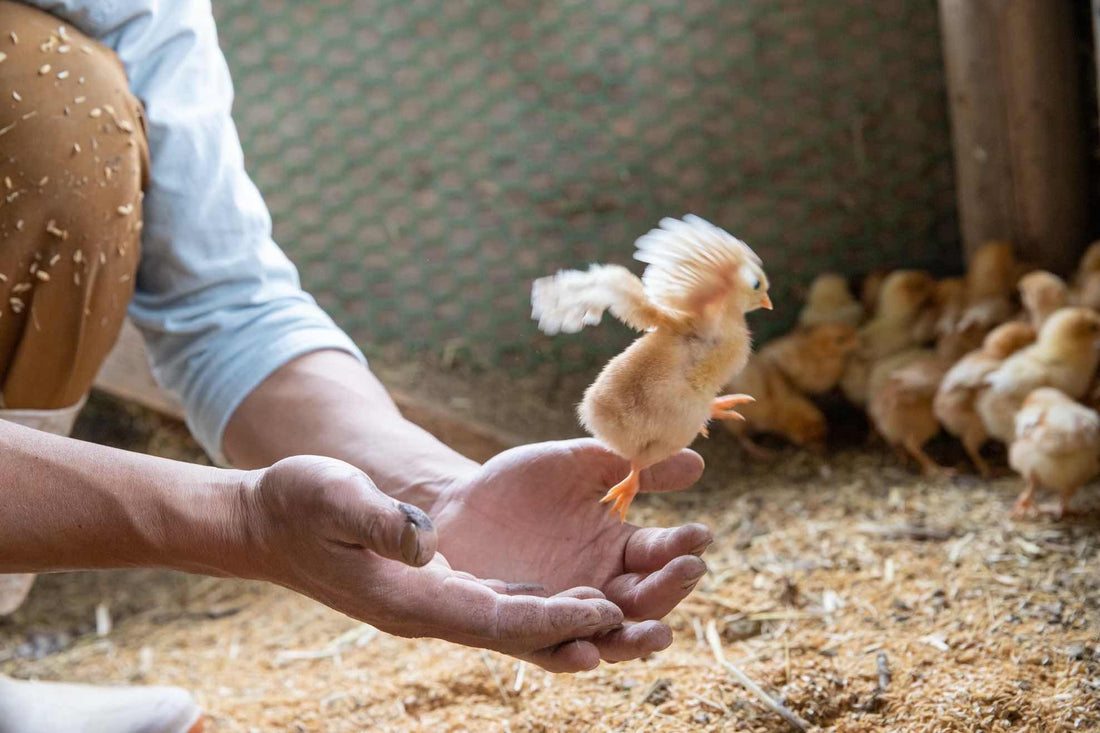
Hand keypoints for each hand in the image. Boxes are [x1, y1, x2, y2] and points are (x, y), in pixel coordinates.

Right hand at [238, 456, 623, 670]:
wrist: (273, 521)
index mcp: (411, 601)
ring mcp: (441, 603)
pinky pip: (511, 604)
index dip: (551, 621)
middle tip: (657, 630)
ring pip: (525, 624)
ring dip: (583, 625)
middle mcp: (435, 611)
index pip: (492, 621)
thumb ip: (374, 520)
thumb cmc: (298, 504)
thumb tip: (423, 541)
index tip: (604, 612)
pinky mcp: (446, 587)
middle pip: (524, 633)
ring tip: (646, 620)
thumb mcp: (330, 496)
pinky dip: (556, 606)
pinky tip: (596, 594)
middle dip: (588, 632)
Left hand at [429, 439, 711, 666]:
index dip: (682, 546)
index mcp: (617, 547)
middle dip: (670, 589)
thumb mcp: (577, 464)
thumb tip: (697, 462)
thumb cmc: (520, 483)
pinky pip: (551, 651)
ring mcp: (565, 612)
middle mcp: (600, 587)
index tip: (701, 535)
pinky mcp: (526, 630)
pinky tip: (588, 653)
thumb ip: (628, 466)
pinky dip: (572, 657)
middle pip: (644, 600)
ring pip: (609, 637)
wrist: (454, 506)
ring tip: (659, 635)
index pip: (659, 554)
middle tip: (689, 570)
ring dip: (635, 639)